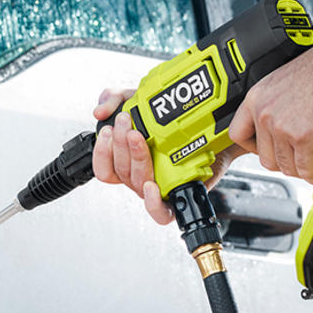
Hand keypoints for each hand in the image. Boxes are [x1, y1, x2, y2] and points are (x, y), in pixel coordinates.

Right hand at [92, 89, 244, 224]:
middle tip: (124, 120)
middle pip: (120, 172)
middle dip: (119, 144)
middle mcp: (140, 177)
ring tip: (138, 133)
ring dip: (135, 157)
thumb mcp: (140, 100)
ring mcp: (158, 187)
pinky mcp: (178, 195)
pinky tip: (153, 184)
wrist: (213, 123)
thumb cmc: (176, 118)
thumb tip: (98, 111)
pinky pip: (160, 212)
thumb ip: (115, 99)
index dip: (101, 153)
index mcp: (127, 161)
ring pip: (137, 183)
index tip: (106, 130)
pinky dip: (153, 202)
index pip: (104, 169)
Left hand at [229, 34, 312, 184]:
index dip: (251, 146)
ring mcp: (283, 129)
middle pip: (264, 156)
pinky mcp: (304, 140)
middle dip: (282, 160)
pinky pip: (305, 169)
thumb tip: (273, 126)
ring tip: (311, 158)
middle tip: (296, 156)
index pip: (238, 134)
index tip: (261, 149)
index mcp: (256, 99)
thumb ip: (274, 106)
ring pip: (285, 165)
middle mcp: (265, 115)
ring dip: (299, 167)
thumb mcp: (285, 83)